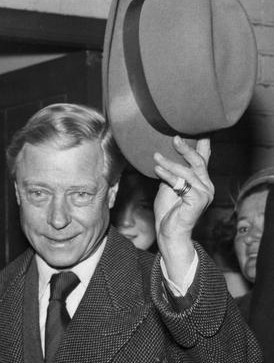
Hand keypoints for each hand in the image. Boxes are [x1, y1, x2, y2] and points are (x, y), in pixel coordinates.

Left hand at [152, 136, 213, 283]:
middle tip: (175, 137)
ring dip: (170, 163)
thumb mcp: (168, 186)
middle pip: (198, 162)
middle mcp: (207, 186)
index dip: (202, 145)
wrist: (169, 232)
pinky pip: (181, 184)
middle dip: (186, 148)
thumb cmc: (168, 211)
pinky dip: (168, 175)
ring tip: (156, 157)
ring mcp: (204, 194)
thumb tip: (163, 156)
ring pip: (187, 172)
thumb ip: (171, 173)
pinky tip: (157, 169)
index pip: (203, 159)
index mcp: (202, 181)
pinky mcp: (197, 201)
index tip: (199, 129)